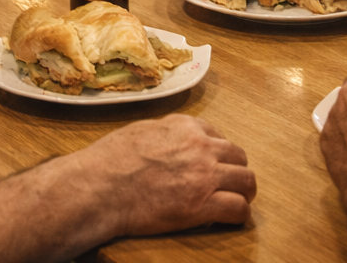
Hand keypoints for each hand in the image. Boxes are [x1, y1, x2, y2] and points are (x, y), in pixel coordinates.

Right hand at [78, 115, 255, 236]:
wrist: (100, 187)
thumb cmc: (110, 160)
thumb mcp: (141, 130)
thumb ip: (166, 133)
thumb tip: (172, 139)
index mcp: (185, 127)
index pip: (217, 136)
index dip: (217, 153)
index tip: (213, 164)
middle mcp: (201, 147)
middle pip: (238, 156)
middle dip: (235, 170)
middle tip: (230, 184)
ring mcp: (205, 176)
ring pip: (246, 180)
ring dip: (244, 191)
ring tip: (238, 200)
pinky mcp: (202, 205)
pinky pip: (238, 209)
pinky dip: (239, 215)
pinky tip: (233, 218)